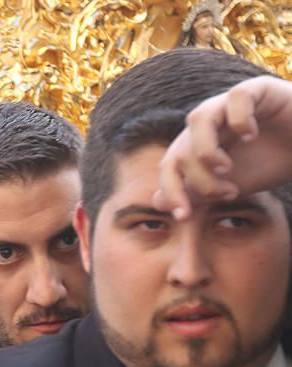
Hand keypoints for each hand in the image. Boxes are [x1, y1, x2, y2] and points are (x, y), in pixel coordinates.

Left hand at [154, 75, 291, 218]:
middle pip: (180, 148)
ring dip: (206, 152)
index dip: (171, 191)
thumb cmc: (271, 163)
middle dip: (198, 179)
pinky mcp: (257, 89)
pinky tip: (251, 135)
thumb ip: (195, 193)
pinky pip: (236, 97)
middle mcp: (209, 122)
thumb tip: (157, 202)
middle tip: (227, 194)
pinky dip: (238, 119)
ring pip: (197, 120)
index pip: (169, 165)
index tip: (184, 216)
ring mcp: (229, 103)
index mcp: (198, 143)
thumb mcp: (230, 186)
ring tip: (227, 169)